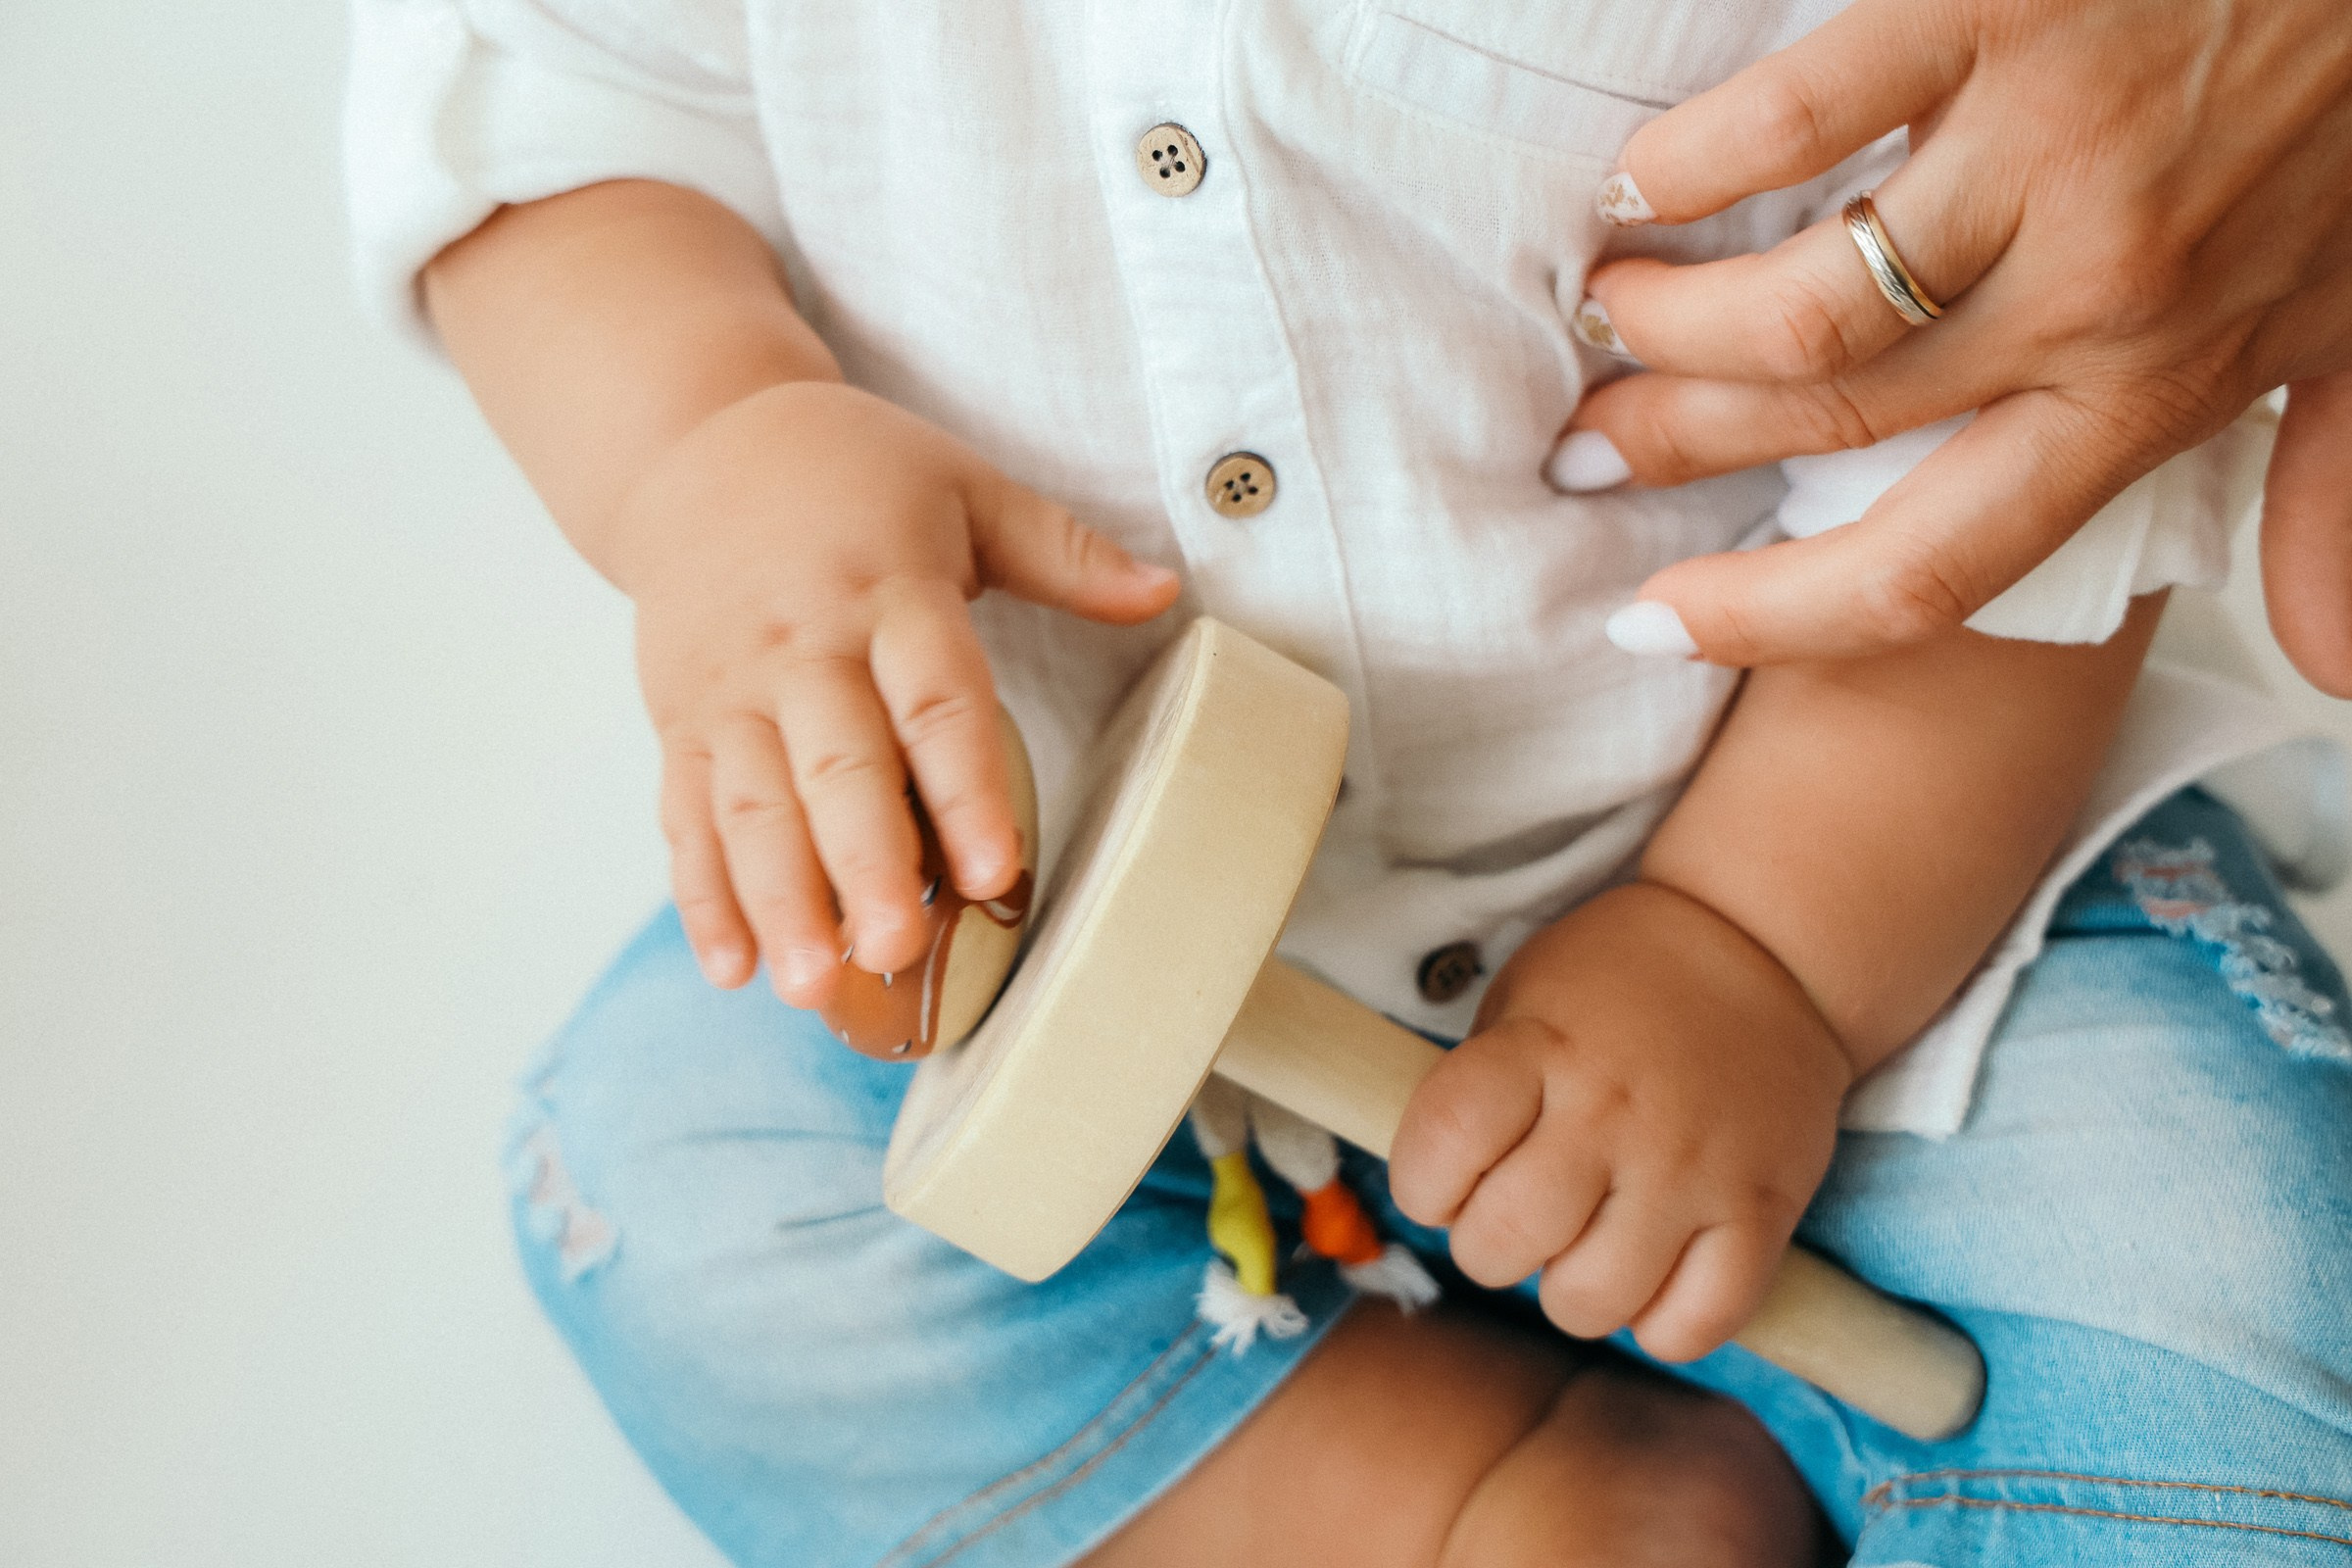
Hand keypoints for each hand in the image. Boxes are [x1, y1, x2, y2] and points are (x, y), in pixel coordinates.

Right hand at [621, 380, 1178, 1000]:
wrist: (697, 442)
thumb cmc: (853, 474)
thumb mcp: (967, 488)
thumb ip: (1065, 553)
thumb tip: (1167, 592)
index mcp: (889, 588)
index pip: (934, 699)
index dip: (965, 788)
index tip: (995, 872)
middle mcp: (802, 646)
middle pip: (835, 767)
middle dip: (862, 865)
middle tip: (896, 953)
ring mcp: (730, 692)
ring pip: (752, 807)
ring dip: (779, 901)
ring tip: (814, 987)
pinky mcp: (681, 722)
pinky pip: (687, 817)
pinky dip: (704, 897)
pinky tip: (733, 970)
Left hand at [1388, 884, 1852, 1361]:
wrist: (1765, 949)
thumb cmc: (1620, 983)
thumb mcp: (1525, 997)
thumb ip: (1479, 1088)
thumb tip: (1442, 1194)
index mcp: (1541, 1046)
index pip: (1442, 1141)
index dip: (1420, 1185)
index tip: (1440, 1182)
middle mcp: (1613, 1110)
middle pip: (1506, 1239)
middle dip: (1488, 1247)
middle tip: (1515, 1217)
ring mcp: (1692, 1167)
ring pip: (1594, 1301)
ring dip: (1569, 1292)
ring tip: (1584, 1246)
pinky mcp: (1763, 1210)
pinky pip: (1696, 1324)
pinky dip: (1661, 1325)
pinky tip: (1651, 1277)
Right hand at [1560, 0, 2351, 686]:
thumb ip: (2330, 495)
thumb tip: (2322, 667)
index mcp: (2154, 393)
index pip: (1930, 569)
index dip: (1767, 620)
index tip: (1652, 624)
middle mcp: (2091, 301)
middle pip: (1821, 429)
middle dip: (1670, 444)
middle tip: (1592, 437)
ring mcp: (2044, 155)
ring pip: (1793, 309)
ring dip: (1666, 323)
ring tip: (1612, 305)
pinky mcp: (1995, 14)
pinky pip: (1796, 118)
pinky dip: (1691, 163)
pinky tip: (1641, 178)